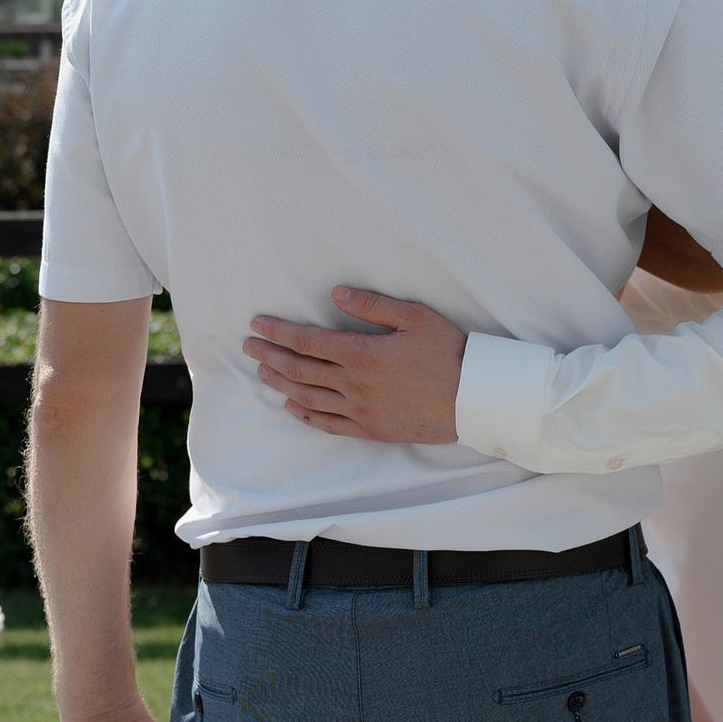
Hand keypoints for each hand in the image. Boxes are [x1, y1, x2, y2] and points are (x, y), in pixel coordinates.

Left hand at [245, 288, 467, 442]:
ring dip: (281, 383)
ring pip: (308, 397)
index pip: (308, 341)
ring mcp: (360, 410)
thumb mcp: (415, 317)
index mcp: (362, 354)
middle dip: (270, 355)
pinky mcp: (370, 429)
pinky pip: (328, 424)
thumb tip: (337, 293)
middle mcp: (354, 385)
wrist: (473, 399)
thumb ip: (373, 305)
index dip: (279, 331)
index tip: (258, 324)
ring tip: (263, 371)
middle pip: (300, 369)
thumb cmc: (448, 353)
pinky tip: (292, 407)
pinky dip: (305, 415)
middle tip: (249, 345)